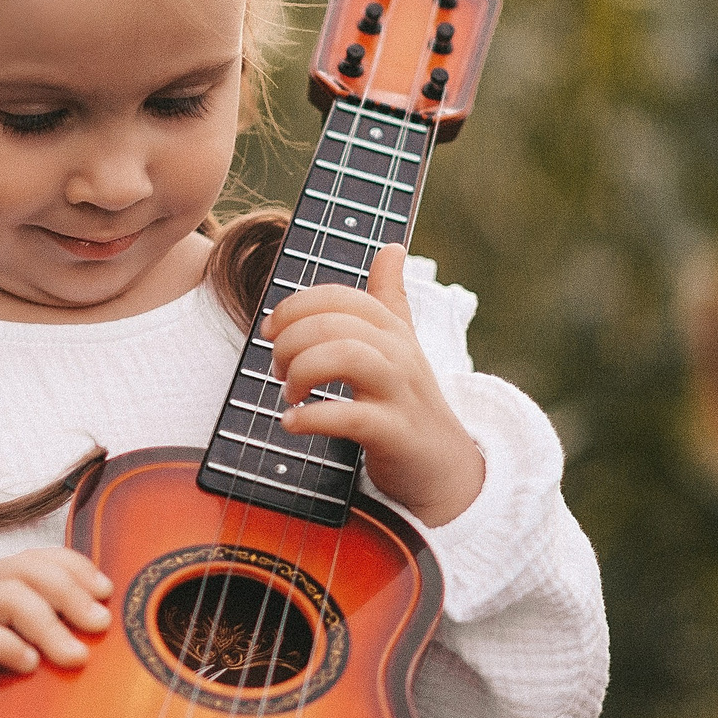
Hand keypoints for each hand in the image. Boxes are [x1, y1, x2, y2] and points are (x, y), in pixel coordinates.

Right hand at [0, 547, 111, 717]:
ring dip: (46, 622)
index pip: (37, 558)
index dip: (75, 566)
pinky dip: (2, 644)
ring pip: (1, 594)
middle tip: (99, 625)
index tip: (107, 592)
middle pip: (24, 569)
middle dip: (69, 591)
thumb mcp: (4, 653)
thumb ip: (40, 642)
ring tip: (74, 656)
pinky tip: (28, 665)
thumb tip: (98, 647)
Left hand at [258, 243, 484, 526]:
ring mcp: (400, 392)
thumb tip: (392, 247)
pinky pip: (349, 416)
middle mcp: (399, 353)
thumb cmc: (411, 402)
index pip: (339, 297)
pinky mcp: (395, 433)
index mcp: (393, 329)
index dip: (296, 306)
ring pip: (346, 356)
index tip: (271, 330)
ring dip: (303, 371)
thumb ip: (391, 298)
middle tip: (280, 370)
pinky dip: (312, 417)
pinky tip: (293, 422)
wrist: (445, 469)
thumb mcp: (403, 345)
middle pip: (335, 323)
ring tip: (290, 392)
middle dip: (291, 342)